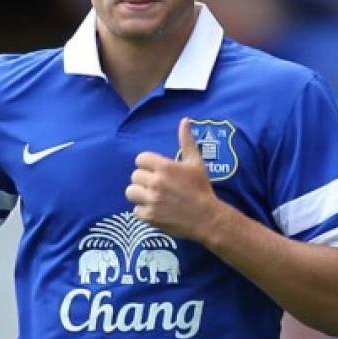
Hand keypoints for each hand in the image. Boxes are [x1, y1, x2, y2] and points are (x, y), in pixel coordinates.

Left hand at [125, 117, 221, 239]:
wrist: (206, 218)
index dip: (147, 165)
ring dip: (139, 194)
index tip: (155, 171)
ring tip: (151, 197)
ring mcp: (151, 200)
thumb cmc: (201, 189)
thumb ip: (187, 141)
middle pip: (135, 176)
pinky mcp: (149, 216)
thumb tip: (184, 120)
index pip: (140, 159)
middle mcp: (156, 182)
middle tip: (156, 185)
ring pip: (131, 192)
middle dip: (144, 180)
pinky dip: (143, 211)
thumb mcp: (195, 163)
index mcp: (165, 167)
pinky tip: (155, 210)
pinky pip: (135, 210)